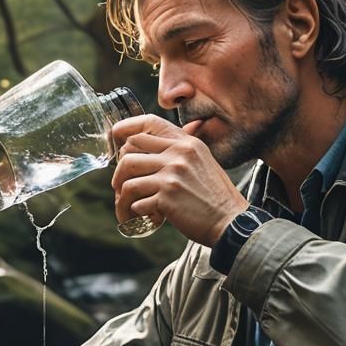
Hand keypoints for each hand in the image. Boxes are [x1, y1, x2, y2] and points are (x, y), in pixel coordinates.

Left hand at [110, 115, 248, 246]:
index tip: (114, 137)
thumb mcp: (201, 161)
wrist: (231, 222)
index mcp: (186, 143)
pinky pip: (136, 203)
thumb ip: (177, 152)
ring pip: (127, 181)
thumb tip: (143, 148)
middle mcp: (179, 154)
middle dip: (119, 173)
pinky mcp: (167, 198)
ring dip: (122, 199)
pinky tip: (147, 218)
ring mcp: (172, 175)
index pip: (149, 123)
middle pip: (128, 153)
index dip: (126, 128)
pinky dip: (136, 213)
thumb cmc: (214, 196)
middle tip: (122, 188)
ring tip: (128, 208)